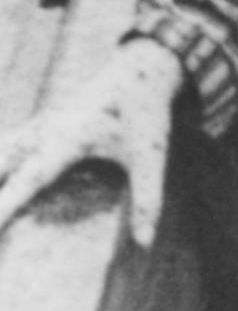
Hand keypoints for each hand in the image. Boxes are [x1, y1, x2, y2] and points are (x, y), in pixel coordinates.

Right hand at [0, 38, 183, 247]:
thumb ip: (147, 199)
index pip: (28, 179)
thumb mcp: (151, 155)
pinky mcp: (32, 127)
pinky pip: (2, 147)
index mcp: (67, 139)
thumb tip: (145, 243)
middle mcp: (41, 132)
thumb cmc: (146, 114)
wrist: (141, 68)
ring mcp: (33, 127)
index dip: (4, 205)